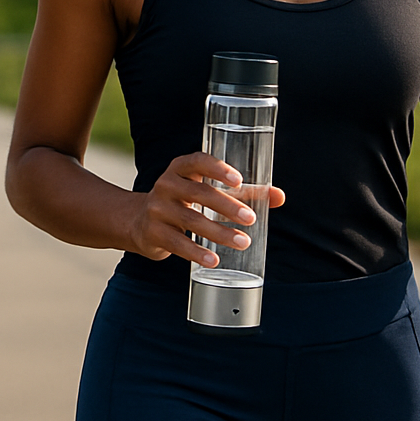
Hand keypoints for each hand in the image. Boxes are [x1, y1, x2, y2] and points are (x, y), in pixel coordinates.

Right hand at [126, 152, 285, 266]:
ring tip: (243, 242)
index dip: (217, 168)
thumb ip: (244, 193)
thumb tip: (280, 197)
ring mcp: (156, 209)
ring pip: (190, 220)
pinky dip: (196, 252)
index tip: (238, 180)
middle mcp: (166, 185)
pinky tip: (214, 259)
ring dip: (218, 232)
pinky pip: (177, 243)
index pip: (197, 161)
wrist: (139, 222)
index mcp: (180, 169)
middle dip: (227, 206)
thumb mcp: (208, 191)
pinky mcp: (152, 232)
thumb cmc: (185, 202)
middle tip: (251, 220)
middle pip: (198, 193)